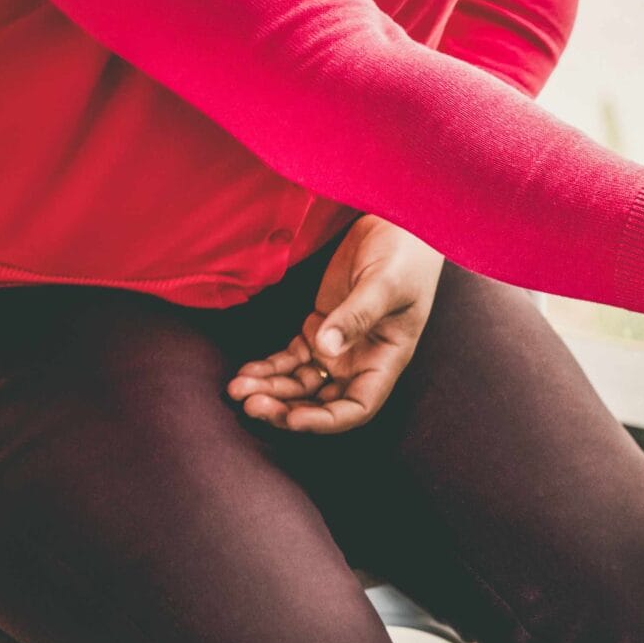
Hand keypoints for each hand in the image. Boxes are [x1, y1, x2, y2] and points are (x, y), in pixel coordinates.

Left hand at [229, 216, 442, 434]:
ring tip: (238, 389)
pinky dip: (269, 367)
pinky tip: (246, 372)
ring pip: (301, 383)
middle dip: (286, 408)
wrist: (396, 221)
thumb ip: (356, 315)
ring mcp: (338, 346)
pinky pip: (291, 358)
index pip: (356, 408)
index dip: (325, 421)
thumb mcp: (385, 283)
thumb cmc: (405, 254)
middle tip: (251, 404)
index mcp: (385, 360)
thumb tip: (325, 349)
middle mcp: (361, 361)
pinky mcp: (319, 326)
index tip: (293, 418)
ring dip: (271, 390)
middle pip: (321, 402)